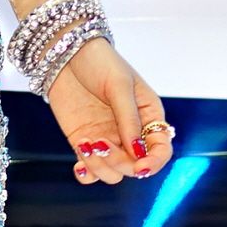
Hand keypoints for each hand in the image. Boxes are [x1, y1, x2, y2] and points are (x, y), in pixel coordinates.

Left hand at [45, 36, 172, 185]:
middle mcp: (130, 133)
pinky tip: (79, 164)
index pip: (161, 150)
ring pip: (113, 173)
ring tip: (87, 143)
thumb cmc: (100, 61)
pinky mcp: (85, 143)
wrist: (66, 52)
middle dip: (120, 162)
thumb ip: (128, 119)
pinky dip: (86, 174)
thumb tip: (138, 153)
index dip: (154, 163)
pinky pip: (90, 171)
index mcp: (148, 116)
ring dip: (101, 166)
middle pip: (135, 166)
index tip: (140, 167)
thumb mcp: (119, 85)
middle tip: (100, 142)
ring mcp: (108, 140)